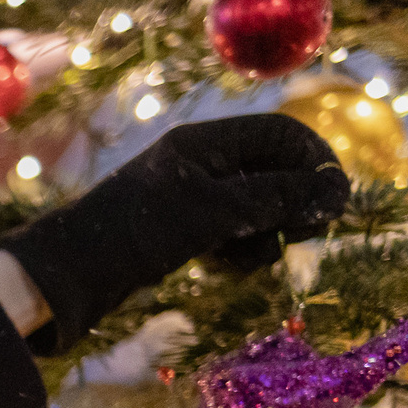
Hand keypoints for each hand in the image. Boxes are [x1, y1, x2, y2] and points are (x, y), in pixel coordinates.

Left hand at [0, 113, 350, 353]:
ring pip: (257, 210)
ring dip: (265, 235)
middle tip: (301, 235)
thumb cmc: (137, 231)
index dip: (315, 161)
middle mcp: (201, 162)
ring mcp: (193, 198)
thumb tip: (338, 190)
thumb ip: (278, 198)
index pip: (283, 133)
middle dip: (293, 205)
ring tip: (245, 257)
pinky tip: (221, 267)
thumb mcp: (216, 211)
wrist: (69, 274)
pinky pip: (233, 235)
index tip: (334, 199)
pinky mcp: (183, 232)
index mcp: (206, 141)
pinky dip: (238, 252)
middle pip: (275, 172)